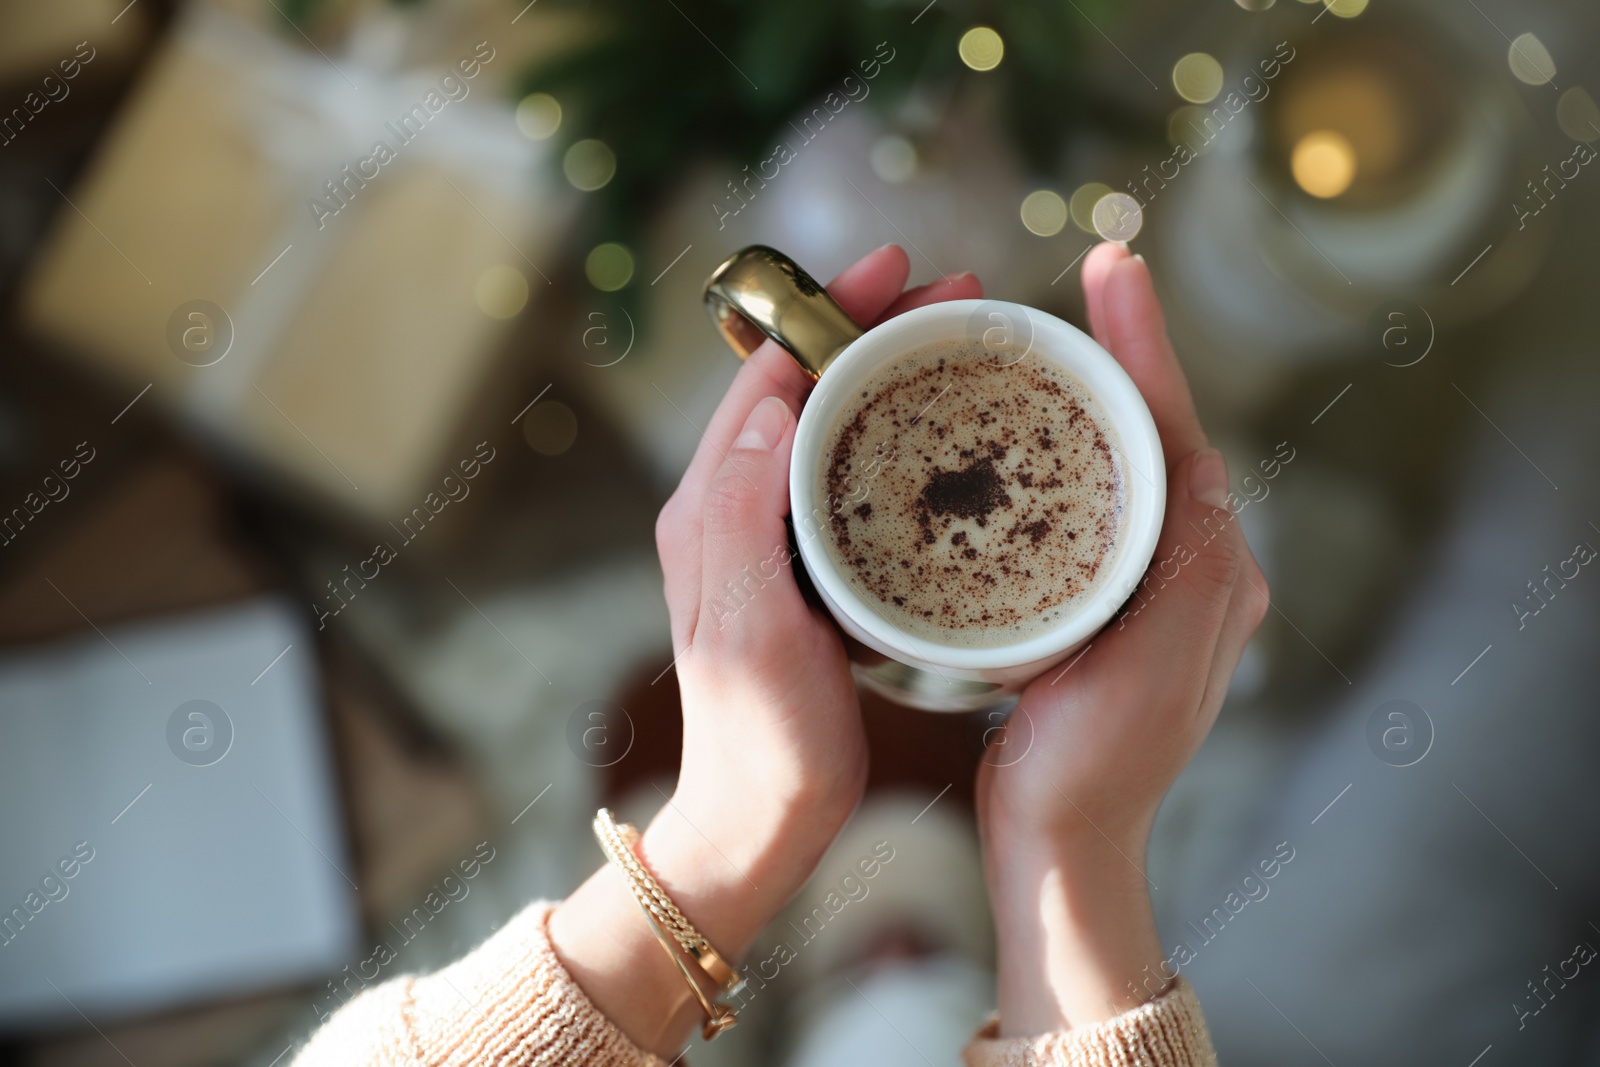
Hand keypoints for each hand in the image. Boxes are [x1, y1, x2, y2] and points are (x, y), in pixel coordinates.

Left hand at [551, 245, 981, 1056]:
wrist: (759, 821)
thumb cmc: (759, 740)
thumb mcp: (749, 627)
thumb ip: (743, 513)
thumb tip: (769, 400)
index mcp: (709, 508)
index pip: (767, 375)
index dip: (832, 312)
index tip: (898, 269)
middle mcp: (729, 508)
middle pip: (801, 385)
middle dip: (872, 326)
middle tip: (954, 293)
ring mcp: (766, 537)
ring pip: (827, 421)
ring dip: (887, 370)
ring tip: (959, 341)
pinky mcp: (802, 568)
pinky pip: (845, 471)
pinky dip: (893, 430)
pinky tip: (944, 433)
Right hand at [976, 244, 1269, 1033]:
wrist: (1061, 843)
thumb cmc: (1094, 773)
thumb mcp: (1148, 678)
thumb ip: (1189, 577)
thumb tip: (1203, 471)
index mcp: (1206, 572)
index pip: (1178, 433)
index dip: (1144, 346)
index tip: (1110, 270)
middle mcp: (1185, 565)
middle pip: (1153, 429)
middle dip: (1123, 348)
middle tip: (1088, 276)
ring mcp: (1140, 580)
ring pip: (1117, 456)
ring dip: (1091, 387)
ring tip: (1048, 330)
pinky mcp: (1092, 597)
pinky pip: (1083, 497)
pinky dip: (1057, 445)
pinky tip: (1016, 425)